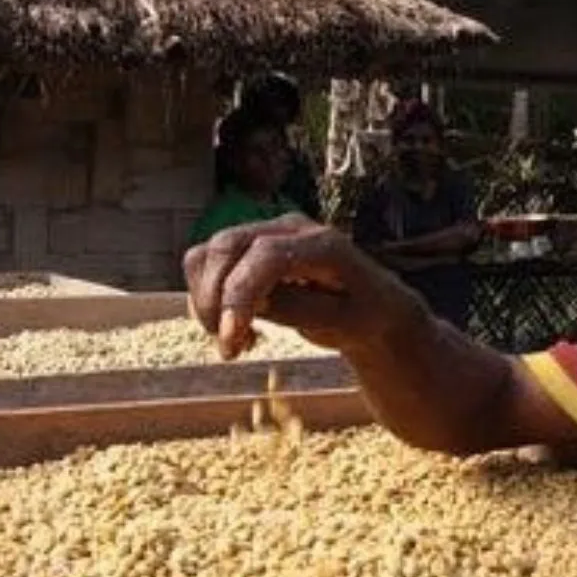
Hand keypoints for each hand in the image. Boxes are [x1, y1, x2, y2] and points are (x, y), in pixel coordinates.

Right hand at [183, 215, 415, 357]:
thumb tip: (249, 304)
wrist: (370, 308)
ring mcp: (265, 233)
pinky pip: (206, 264)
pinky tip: (237, 327)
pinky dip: (208, 298)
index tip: (229, 337)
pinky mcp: (247, 248)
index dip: (240, 294)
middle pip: (226, 246)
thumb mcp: (343, 323)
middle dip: (214, 300)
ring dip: (207, 301)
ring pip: (207, 253)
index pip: (266, 255)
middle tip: (229, 348)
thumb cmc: (363, 315)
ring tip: (238, 340)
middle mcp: (289, 228)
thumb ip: (298, 310)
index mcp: (323, 243)